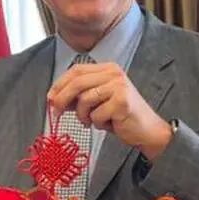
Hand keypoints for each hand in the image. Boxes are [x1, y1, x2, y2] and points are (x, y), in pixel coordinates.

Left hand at [47, 62, 172, 158]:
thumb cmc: (122, 116)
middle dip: (62, 99)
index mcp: (108, 69)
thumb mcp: (98, 101)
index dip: (60, 84)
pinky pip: (96, 114)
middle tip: (56, 112)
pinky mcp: (122, 102)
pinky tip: (109, 124)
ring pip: (84, 100)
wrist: (148, 130)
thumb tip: (54, 98)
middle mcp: (114, 74)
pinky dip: (97, 123)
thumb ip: (79, 95)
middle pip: (77, 82)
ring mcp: (119, 87)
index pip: (76, 70)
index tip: (50, 97)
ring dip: (84, 115)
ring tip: (93, 121)